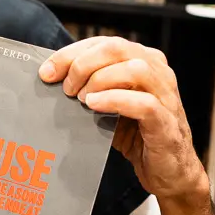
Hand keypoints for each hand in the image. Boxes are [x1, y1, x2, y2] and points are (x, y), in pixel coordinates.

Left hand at [39, 36, 209, 205]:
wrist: (167, 171)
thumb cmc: (136, 134)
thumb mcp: (108, 106)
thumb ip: (89, 88)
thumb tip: (51, 79)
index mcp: (143, 61)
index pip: (104, 43)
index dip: (71, 53)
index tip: (47, 71)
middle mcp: (158, 73)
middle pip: (117, 48)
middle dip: (82, 64)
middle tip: (66, 87)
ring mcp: (166, 96)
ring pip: (135, 69)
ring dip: (100, 80)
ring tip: (81, 99)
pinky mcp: (166, 123)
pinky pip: (144, 103)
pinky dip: (115, 100)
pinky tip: (94, 106)